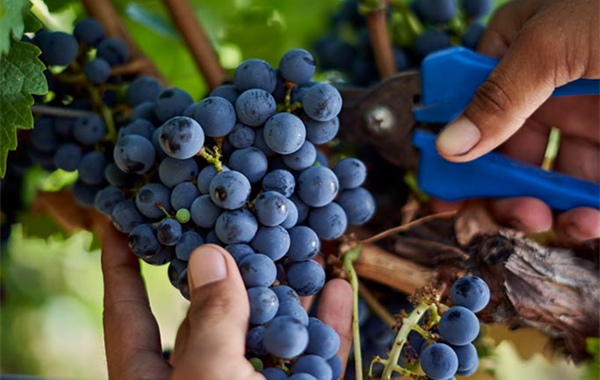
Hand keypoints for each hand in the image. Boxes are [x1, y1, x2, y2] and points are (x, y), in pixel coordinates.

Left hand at [101, 225, 352, 379]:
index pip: (128, 313)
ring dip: (286, 287)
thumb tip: (210, 257)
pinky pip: (311, 355)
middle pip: (209, 310)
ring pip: (266, 327)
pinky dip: (326, 324)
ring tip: (297, 244)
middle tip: (235, 217)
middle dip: (225, 264)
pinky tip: (337, 290)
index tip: (120, 222)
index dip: (120, 266)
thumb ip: (209, 323)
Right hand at [434, 0, 599, 240]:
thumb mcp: (558, 41)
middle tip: (491, 213)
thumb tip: (449, 143)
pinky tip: (584, 221)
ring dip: (537, 205)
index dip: (452, 139)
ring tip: (540, 220)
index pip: (471, 94)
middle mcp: (553, 84)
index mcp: (525, 45)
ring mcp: (591, 117)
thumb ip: (499, 94)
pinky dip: (583, 213)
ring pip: (547, 174)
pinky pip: (589, 189)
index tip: (441, 184)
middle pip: (505, 144)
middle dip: (495, 184)